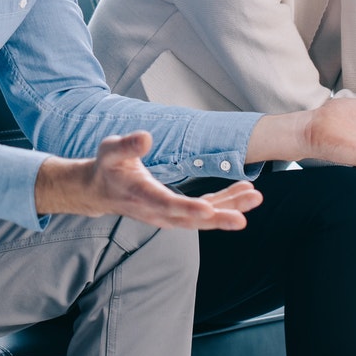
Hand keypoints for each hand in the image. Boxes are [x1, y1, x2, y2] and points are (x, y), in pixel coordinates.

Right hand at [35, 131, 259, 231]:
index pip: (167, 205)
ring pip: (203, 218)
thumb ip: (127, 145)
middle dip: (219, 217)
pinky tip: (244, 192)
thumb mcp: (110, 150)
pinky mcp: (177, 212)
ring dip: (229, 209)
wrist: (100, 192)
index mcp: (142, 195)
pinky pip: (205, 211)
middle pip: (192, 219)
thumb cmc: (107, 167)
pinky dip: (225, 203)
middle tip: (244, 218)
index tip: (208, 211)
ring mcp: (169, 215)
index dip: (188, 209)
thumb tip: (146, 137)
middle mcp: (158, 211)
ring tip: (255, 197)